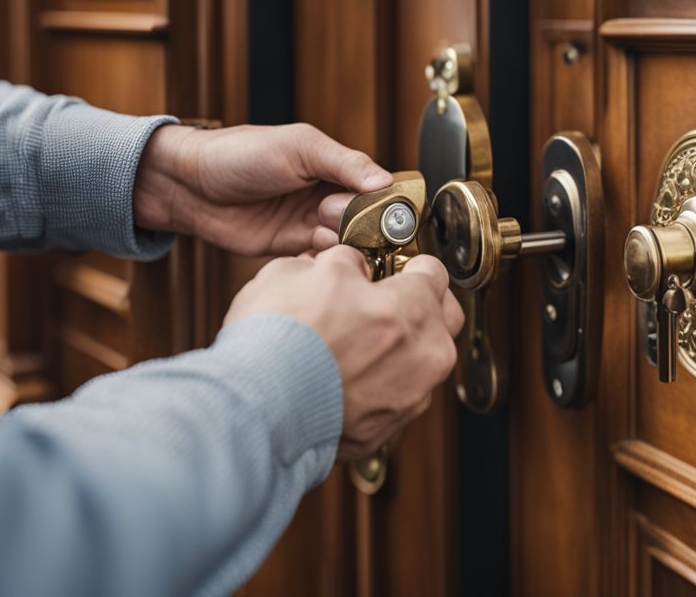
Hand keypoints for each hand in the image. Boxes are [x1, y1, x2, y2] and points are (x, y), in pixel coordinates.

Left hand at [134, 123, 393, 255]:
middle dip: (356, 220)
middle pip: (367, 218)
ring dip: (339, 239)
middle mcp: (328, 194)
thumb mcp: (299, 147)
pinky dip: (323, 256)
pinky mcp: (292, 246)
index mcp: (335, 165)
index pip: (378, 187)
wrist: (190, 185)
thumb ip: (344, 163)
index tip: (381, 211)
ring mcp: (311, 221)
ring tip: (315, 225)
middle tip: (328, 210)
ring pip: (347, 240)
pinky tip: (311, 245)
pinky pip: (321, 256)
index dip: (384, 202)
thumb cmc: (240, 153)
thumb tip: (385, 182)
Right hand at [225, 247, 463, 460]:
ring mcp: (407, 399)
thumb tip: (348, 265)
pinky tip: (344, 377)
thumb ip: (337, 264)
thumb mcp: (295, 273)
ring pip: (424, 363)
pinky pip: (397, 397)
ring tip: (357, 344)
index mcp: (404, 311)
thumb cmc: (270, 344)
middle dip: (422, 306)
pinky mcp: (385, 431)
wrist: (251, 412)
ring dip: (402, 349)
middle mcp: (420, 358)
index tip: (396, 270)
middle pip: (444, 320)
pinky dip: (379, 385)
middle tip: (386, 301)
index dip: (411, 266)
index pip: (434, 273)